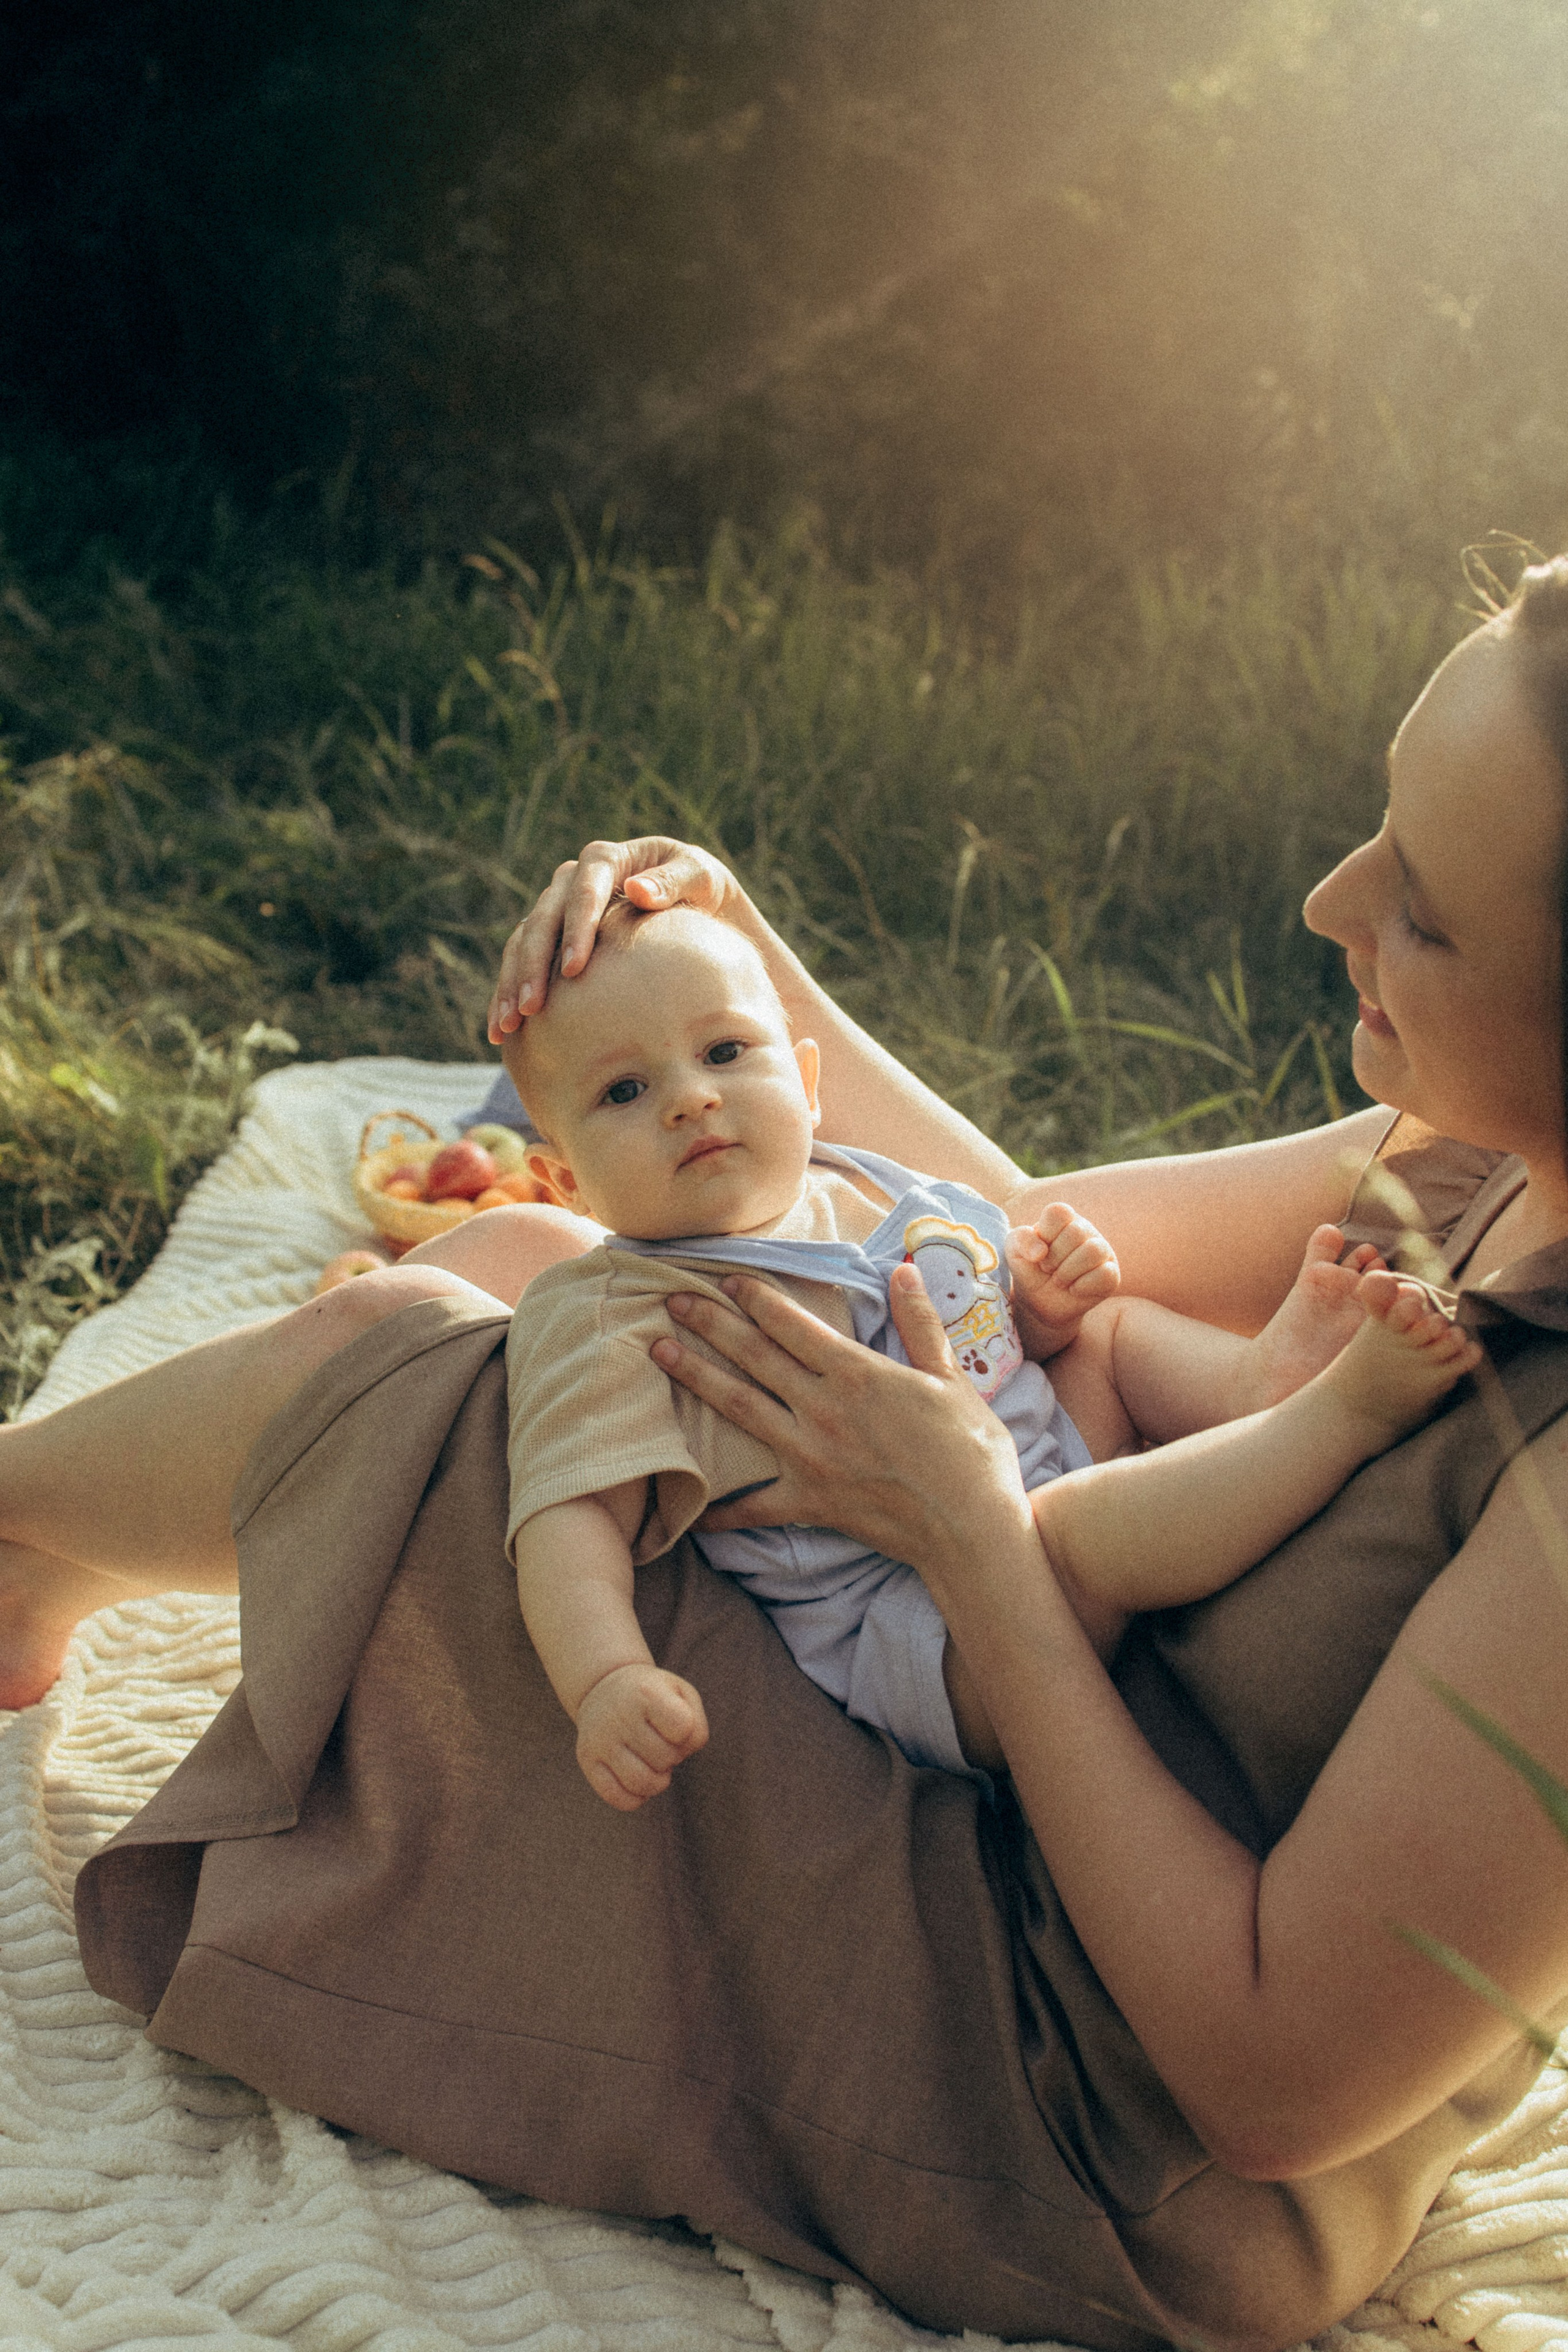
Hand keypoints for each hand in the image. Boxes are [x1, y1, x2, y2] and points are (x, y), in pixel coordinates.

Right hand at [488, 836, 742, 1038]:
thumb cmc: (704, 889)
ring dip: (512, 983)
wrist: (699, 905)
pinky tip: (502, 1032)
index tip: (574, 970)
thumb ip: (674, 881)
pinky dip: (509, 994)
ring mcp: (559, 909)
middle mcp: (573, 880)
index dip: (575, 928)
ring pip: (523, 941)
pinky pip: (521, 962)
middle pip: (543, 918)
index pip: (584, 888)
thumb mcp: (701, 877)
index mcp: (607, 859)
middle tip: (531, 1008)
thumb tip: (636, 891)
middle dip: (533, 964)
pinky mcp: (552, 937)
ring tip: (507, 1026)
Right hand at [574, 1661, 709, 1810]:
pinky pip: (618, 1798)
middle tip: (661, 1742)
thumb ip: (696, 1727)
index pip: (682, 1728)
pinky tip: (636, 1779)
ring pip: (641, 1783)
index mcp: (646, 1692)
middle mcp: (619, 1714)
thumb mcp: (681, 1695)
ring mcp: (600, 1739)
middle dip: (672, 1756)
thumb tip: (679, 1757)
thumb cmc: (653, 1697)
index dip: (686, 1733)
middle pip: (665, 1758)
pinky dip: (636, 1797)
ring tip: (652, 1764)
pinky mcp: (587, 1760)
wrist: (603, 1688)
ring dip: (657, 1781)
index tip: (675, 1722)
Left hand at [650, 1264, 1033, 1582]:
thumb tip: (905, 1271)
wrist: (970, 1527)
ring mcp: (809, 1456)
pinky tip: (696, 1512)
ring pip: (740, 1409)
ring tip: (660, 1354)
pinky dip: (724, 1510)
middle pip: (754, 1357)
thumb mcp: (951, 1379)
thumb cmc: (971, 1452)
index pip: (793, 1325)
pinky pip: (755, 1506)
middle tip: (671, 1300)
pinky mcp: (808, 1502)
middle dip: (710, 1324)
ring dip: (696, 1379)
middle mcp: (821, 1409)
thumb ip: (920, 1324)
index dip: (757, 1298)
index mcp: (856, 1374)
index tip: (727, 1279)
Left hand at [1005, 1205, 1119, 1356]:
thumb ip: (1020, 1240)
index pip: (1058, 1212)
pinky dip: (1083, 1286)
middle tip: (1047, 1269)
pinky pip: (1106, 1274)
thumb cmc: (1030, 1270)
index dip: (1045, 1234)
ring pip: (1093, 1251)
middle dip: (1054, 1258)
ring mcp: (1102, 1251)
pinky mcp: (1112, 1274)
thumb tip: (1041, 1251)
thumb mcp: (1014, 1252)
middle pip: (1076, 1233)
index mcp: (1063, 1219)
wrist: (1039, 1303)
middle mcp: (1085, 1230)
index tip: (1038, 1251)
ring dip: (1068, 1272)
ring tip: (1059, 1280)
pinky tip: (1074, 1289)